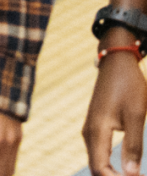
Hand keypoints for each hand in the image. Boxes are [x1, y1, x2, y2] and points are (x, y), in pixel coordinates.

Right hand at [84, 51, 146, 175]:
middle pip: (97, 170)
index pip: (100, 169)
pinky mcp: (96, 128)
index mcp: (97, 130)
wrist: (116, 63)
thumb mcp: (136, 115)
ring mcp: (90, 130)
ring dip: (115, 175)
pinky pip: (100, 155)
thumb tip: (132, 174)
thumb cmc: (128, 86)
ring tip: (138, 175)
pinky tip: (130, 169)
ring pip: (98, 164)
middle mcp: (89, 133)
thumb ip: (133, 146)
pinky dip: (113, 167)